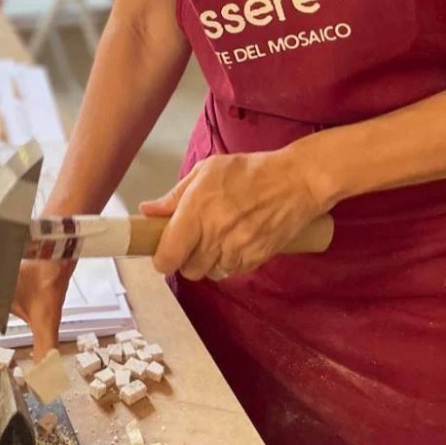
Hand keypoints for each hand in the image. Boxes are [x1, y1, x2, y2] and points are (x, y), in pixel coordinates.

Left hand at [139, 151, 329, 279]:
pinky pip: (233, 271)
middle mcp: (214, 235)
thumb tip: (147, 211)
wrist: (298, 181)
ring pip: (210, 273)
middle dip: (187, 259)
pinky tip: (237, 242)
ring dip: (209, 262)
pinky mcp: (256, 259)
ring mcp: (236, 250)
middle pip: (188, 270)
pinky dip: (231, 262)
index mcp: (196, 212)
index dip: (162, 259)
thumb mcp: (207, 171)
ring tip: (219, 239)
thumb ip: (175, 196)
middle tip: (194, 242)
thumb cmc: (250, 171)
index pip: (167, 257)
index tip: (165, 252)